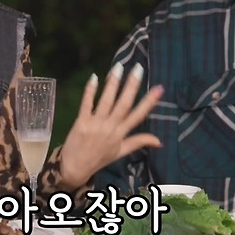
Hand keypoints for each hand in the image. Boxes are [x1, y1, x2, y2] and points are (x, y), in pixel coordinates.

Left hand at [58, 63, 162, 188]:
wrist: (75, 168)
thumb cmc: (99, 158)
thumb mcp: (121, 152)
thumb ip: (139, 142)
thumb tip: (160, 141)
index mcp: (121, 134)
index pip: (138, 116)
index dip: (149, 102)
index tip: (159, 89)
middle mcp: (111, 128)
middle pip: (123, 104)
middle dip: (131, 86)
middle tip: (138, 69)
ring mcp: (96, 124)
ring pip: (106, 101)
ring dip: (113, 84)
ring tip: (118, 67)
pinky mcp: (81, 122)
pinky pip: (86, 104)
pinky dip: (90, 91)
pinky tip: (94, 77)